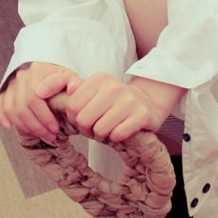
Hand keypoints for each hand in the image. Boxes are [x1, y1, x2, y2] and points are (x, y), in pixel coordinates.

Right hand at [0, 61, 77, 141]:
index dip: (45, 117)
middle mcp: (21, 76)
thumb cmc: (61, 80)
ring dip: (25, 127)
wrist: (48, 74)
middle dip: (37, 126)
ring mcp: (11, 84)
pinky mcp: (4, 92)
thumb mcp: (71, 79)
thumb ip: (75, 83)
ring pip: (11, 110)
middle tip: (50, 135)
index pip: (35, 98)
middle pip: (23, 107)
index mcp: (37, 71)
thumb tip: (74, 89)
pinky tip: (9, 126)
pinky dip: (1, 117)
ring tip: (41, 135)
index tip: (55, 128)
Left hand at [64, 73, 182, 142]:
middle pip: (83, 120)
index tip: (84, 119)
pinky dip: (116, 138)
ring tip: (107, 130)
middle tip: (94, 128)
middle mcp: (114, 87)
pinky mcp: (142, 115)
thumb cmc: (116, 100)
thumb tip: (69, 88)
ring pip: (100, 129)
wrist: (148, 101)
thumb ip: (79, 89)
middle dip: (86, 129)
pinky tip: (119, 132)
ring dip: (102, 135)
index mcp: (100, 79)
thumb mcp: (96, 89)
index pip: (72, 106)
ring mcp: (129, 101)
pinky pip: (117, 135)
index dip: (74, 119)